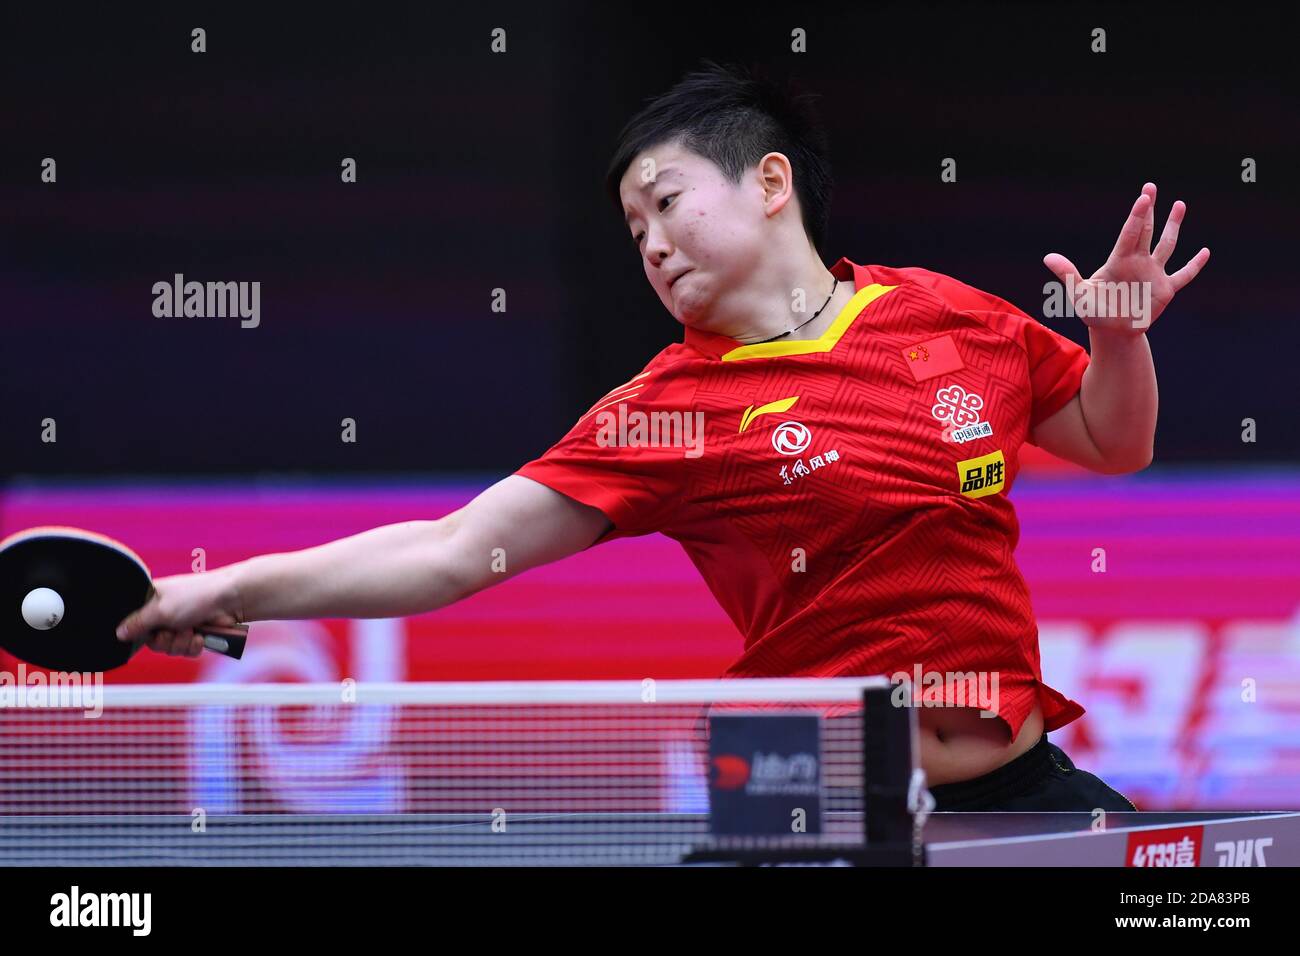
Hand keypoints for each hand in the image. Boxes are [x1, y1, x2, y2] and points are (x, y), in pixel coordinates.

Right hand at [115, 568, 243, 657]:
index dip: (140, 633)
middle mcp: (164, 612)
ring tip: (191, 631)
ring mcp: (181, 624)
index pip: (134, 623)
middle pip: (152, 641)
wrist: (232, 599)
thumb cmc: (196, 596)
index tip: (149, 632)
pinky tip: (200, 637)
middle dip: (164, 641)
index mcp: (151, 599)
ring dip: (180, 644)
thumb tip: (118, 633)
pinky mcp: (196, 634)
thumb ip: (138, 623)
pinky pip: (186, 651)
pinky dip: (192, 647)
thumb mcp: (161, 609)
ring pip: (169, 648)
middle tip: (172, 632)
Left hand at [1043, 182, 1209, 333]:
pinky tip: (1205, 252)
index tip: (1144, 197)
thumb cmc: (1094, 312)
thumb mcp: (1079, 294)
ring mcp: (1154, 273)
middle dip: (1150, 210)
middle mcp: (1138, 261)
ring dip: (1173, 226)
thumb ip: (1067, 274)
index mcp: (1119, 260)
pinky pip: (1184, 274)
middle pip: (1146, 230)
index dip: (1137, 216)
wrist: (1112, 332)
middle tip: (1151, 187)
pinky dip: (1194, 265)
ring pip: (1167, 245)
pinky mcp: (1166, 290)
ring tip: (1179, 204)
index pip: (1130, 233)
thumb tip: (1048, 257)